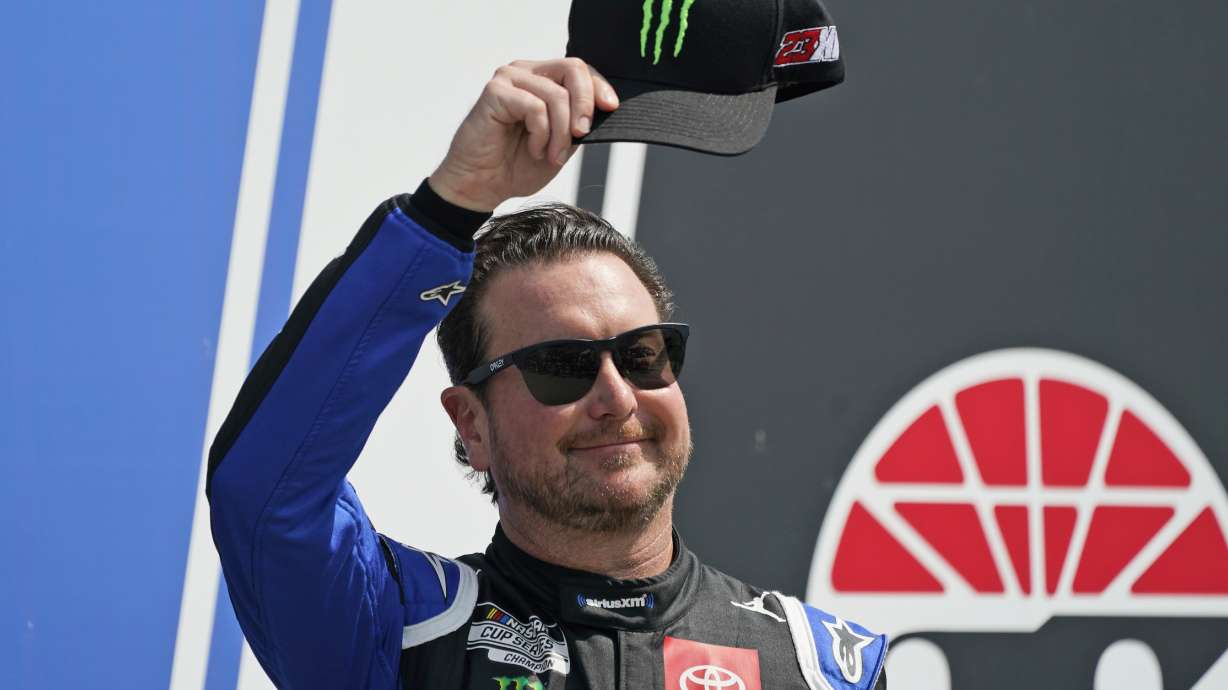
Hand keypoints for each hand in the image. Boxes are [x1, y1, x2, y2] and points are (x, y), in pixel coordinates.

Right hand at [429, 58, 618, 211]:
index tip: (612, 109)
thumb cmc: (516, 165)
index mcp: (542, 80)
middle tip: (581, 134)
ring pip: (557, 95)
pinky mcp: (495, 92)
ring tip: (551, 155)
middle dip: (585, 104)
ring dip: (560, 133)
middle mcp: (525, 73)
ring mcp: (508, 79)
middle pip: (572, 69)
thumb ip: (578, 123)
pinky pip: (535, 107)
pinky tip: (534, 149)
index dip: (599, 88)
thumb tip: (604, 109)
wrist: (482, 187)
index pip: (579, 70)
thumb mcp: (561, 144)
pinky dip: (541, 134)